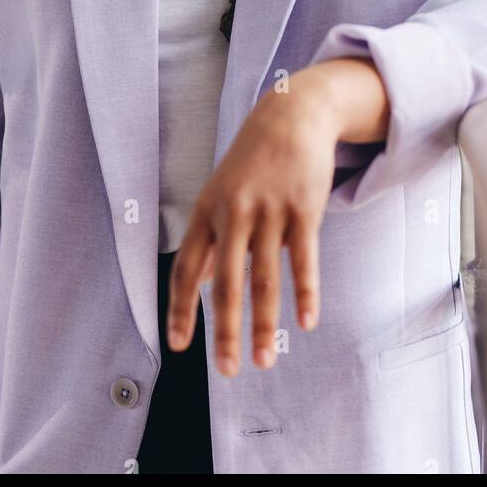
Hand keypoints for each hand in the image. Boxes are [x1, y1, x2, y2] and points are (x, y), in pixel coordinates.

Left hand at [166, 68, 342, 375]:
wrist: (290, 115)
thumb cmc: (253, 160)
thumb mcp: (221, 192)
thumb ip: (211, 238)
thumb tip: (201, 284)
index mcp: (206, 212)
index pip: (187, 269)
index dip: (183, 309)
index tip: (180, 345)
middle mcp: (233, 213)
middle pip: (227, 283)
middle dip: (225, 331)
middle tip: (228, 371)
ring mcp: (269, 210)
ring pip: (265, 278)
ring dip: (264, 324)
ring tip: (263, 360)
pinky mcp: (304, 208)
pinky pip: (304, 259)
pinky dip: (305, 293)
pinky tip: (306, 322)